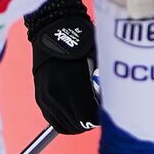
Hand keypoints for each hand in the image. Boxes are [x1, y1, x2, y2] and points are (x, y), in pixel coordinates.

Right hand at [25, 0, 99, 134]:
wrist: (53, 28)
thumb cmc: (81, 41)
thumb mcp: (97, 60)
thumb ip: (103, 86)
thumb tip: (113, 107)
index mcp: (73, 84)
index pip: (88, 118)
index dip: (99, 119)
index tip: (106, 114)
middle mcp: (56, 93)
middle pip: (77, 124)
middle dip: (89, 122)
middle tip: (98, 114)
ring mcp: (45, 96)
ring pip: (65, 125)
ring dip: (77, 123)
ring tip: (86, 114)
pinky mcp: (39, 96)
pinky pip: (53, 119)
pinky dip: (65, 121)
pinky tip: (74, 115)